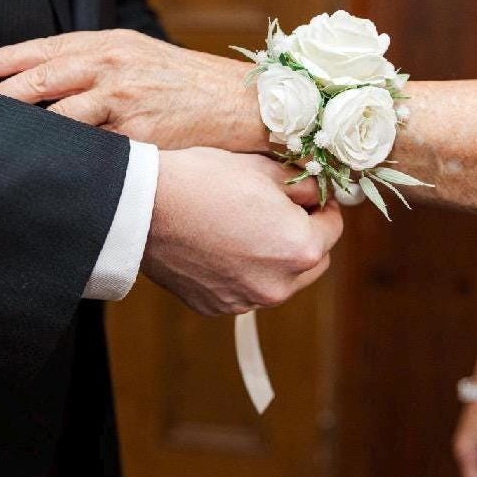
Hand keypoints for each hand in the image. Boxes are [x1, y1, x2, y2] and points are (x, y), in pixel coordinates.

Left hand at [0, 30, 267, 151]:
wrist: (240, 102)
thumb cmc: (191, 81)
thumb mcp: (146, 55)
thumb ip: (103, 59)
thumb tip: (58, 72)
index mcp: (115, 44)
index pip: (51, 47)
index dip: (11, 57)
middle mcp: (116, 68)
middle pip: (47, 78)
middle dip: (9, 93)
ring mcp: (127, 101)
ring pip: (64, 115)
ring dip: (32, 127)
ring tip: (5, 140)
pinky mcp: (141, 135)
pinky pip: (96, 147)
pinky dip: (72, 155)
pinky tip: (53, 163)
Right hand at [144, 147, 341, 315]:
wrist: (143, 206)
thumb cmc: (205, 180)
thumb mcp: (264, 170)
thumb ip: (303, 186)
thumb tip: (317, 193)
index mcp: (300, 249)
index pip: (333, 228)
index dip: (322, 207)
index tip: (307, 195)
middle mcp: (279, 285)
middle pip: (312, 261)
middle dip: (303, 237)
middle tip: (278, 210)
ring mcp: (245, 301)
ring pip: (279, 279)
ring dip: (273, 258)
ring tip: (243, 227)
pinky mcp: (215, 306)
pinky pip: (244, 290)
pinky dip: (241, 272)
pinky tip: (219, 245)